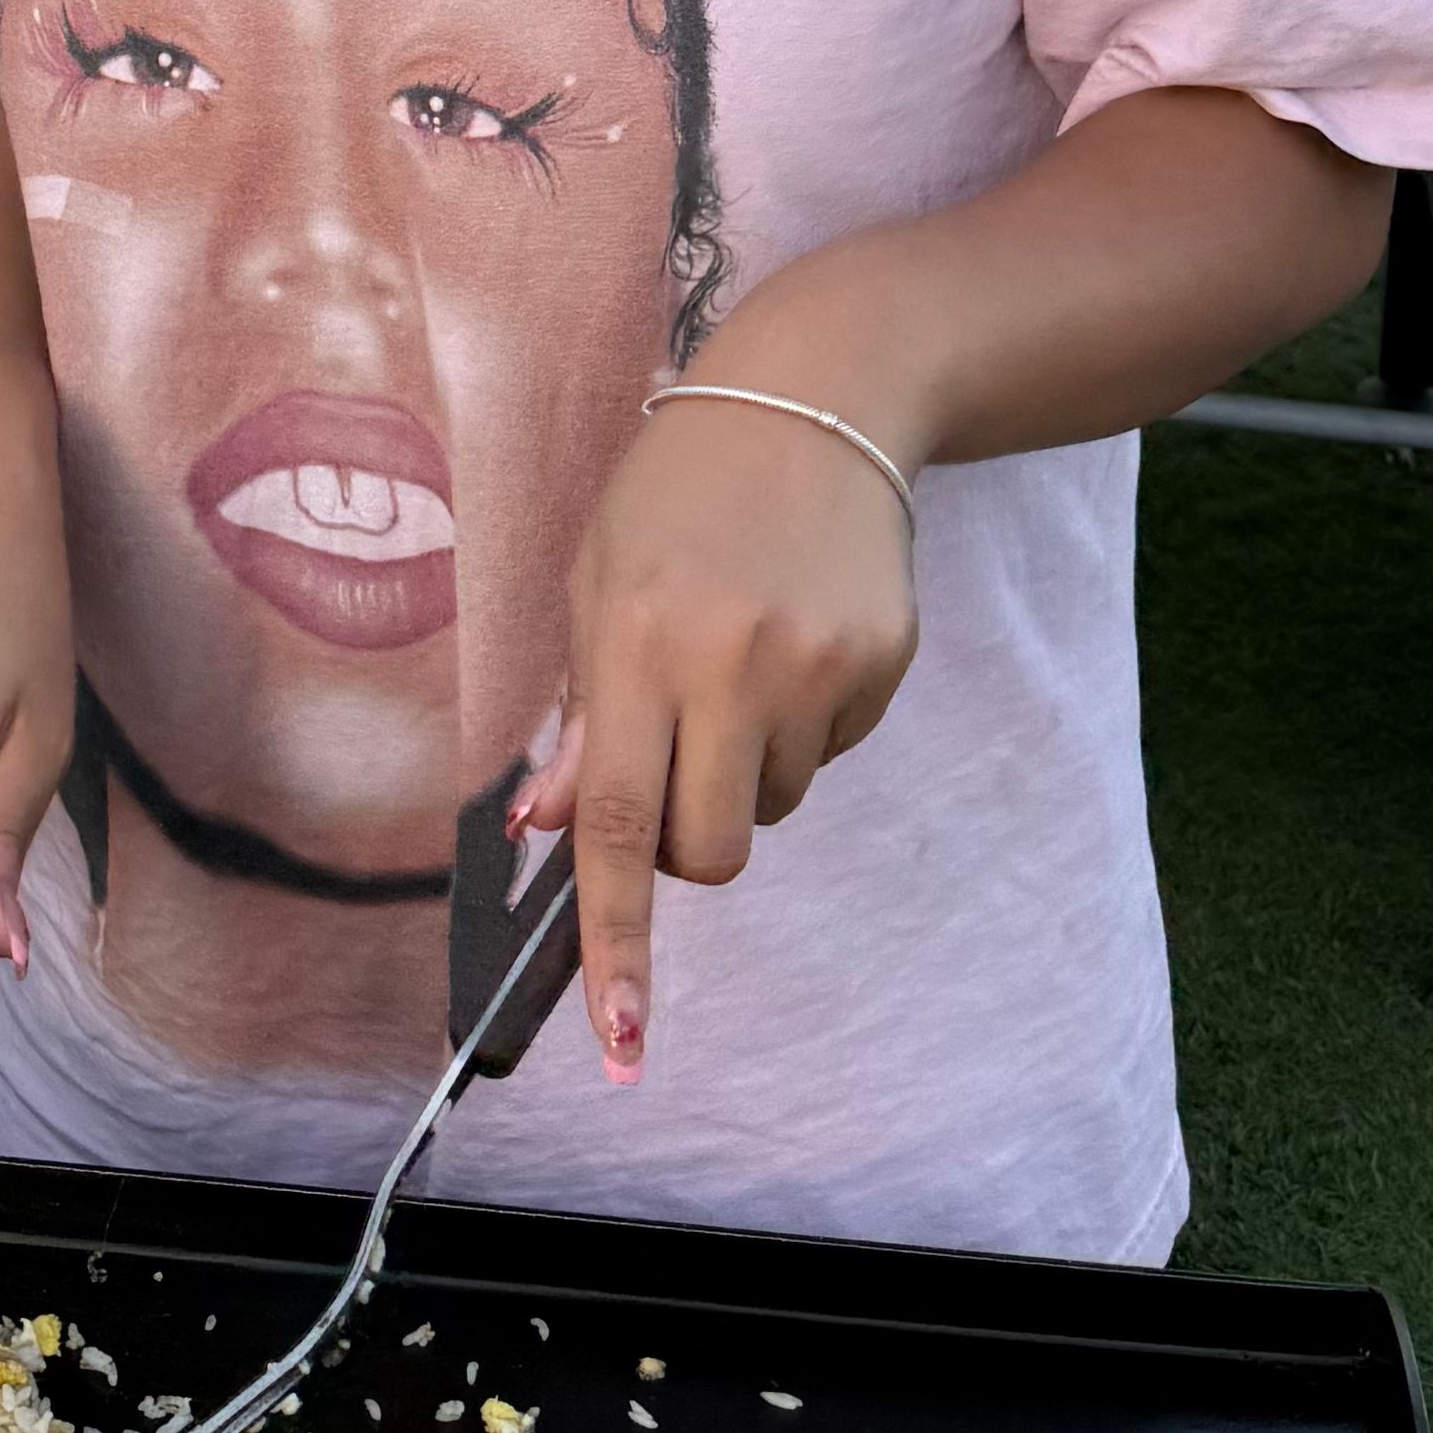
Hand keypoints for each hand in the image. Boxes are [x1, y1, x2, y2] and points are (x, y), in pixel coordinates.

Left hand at [518, 386, 919, 1086]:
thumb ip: (580, 712)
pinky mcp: (882, 660)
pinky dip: (804, 723)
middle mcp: (731, 661)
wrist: (817, 395)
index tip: (623, 1037)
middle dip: (689, 841)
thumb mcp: (598, 578)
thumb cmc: (680, 488)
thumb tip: (549, 826)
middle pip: (712, 850)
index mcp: (640, 642)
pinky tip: (795, 631)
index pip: (621, 823)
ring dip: (746, 765)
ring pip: (771, 806)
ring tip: (740, 652)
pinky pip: (828, 755)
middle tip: (677, 754)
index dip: (618, 937)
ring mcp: (817, 665)